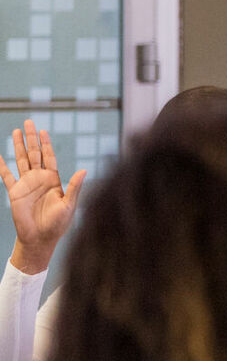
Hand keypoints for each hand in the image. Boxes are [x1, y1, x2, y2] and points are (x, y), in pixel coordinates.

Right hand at [0, 121, 85, 274]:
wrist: (40, 238)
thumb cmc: (58, 224)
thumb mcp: (69, 204)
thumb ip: (74, 187)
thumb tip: (85, 170)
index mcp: (54, 180)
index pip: (49, 157)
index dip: (46, 144)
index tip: (43, 130)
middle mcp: (39, 179)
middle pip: (34, 153)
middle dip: (31, 138)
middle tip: (28, 122)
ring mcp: (26, 184)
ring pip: (21, 160)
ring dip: (18, 146)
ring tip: (16, 131)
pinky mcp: (15, 192)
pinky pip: (6, 176)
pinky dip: (1, 166)